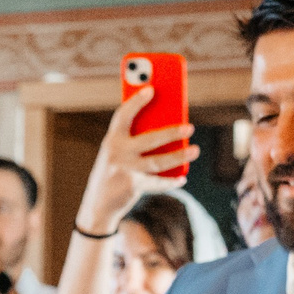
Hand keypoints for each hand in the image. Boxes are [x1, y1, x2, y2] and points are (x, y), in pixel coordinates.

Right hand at [76, 89, 196, 235]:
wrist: (98, 204)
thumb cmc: (114, 169)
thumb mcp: (118, 151)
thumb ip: (135, 137)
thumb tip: (169, 125)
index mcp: (111, 139)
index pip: (123, 116)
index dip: (136, 102)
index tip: (151, 89)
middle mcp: (116, 154)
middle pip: (149, 140)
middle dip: (171, 132)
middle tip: (190, 127)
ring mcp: (124, 171)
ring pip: (157, 162)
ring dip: (178, 155)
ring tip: (195, 150)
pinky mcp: (132, 187)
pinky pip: (157, 182)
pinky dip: (170, 181)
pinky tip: (182, 177)